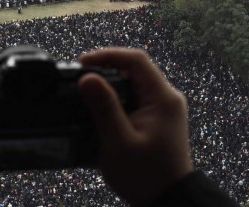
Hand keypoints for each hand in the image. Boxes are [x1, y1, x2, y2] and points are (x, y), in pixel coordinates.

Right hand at [78, 48, 192, 205]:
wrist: (168, 202)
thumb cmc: (146, 176)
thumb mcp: (119, 141)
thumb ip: (103, 107)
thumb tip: (87, 77)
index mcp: (163, 98)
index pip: (136, 60)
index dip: (108, 55)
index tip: (83, 63)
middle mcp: (167, 98)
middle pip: (134, 69)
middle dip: (106, 69)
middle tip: (80, 77)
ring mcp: (163, 108)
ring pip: (133, 82)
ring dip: (110, 84)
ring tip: (85, 91)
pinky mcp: (157, 118)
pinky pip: (135, 97)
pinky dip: (116, 98)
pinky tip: (100, 108)